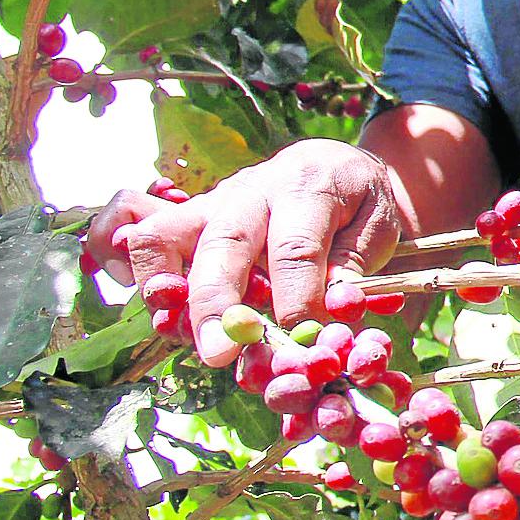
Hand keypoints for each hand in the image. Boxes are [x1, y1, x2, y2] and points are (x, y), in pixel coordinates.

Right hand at [86, 139, 401, 366]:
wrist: (331, 165)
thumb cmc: (356, 203)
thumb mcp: (379, 225)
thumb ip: (356, 266)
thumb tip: (336, 309)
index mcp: (307, 188)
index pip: (295, 248)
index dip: (295, 297)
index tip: (301, 337)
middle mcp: (251, 191)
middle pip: (224, 244)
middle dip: (218, 303)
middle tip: (219, 354)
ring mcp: (212, 202)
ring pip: (169, 236)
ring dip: (169, 291)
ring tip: (177, 335)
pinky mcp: (188, 218)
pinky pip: (146, 237)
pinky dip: (139, 271)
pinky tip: (159, 308)